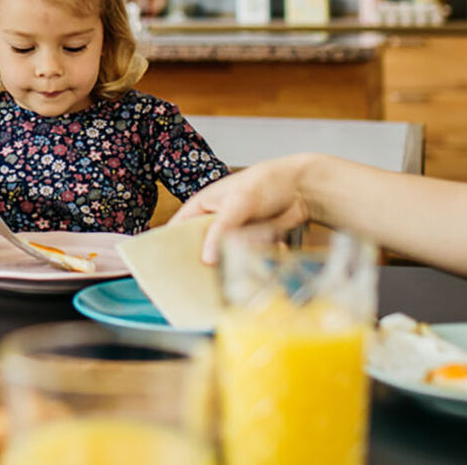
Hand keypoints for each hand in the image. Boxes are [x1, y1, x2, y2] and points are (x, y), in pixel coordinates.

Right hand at [172, 155, 312, 263]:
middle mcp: (213, 225)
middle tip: (199, 284)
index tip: (165, 270)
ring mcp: (232, 238)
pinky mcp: (250, 248)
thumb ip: (221, 229)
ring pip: (222, 261)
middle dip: (201, 266)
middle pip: (198, 251)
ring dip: (229, 266)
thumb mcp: (239, 202)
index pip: (176, 231)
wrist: (300, 190)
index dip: (168, 249)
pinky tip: (257, 266)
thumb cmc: (265, 182)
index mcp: (200, 208)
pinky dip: (250, 265)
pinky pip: (243, 263)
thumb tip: (207, 258)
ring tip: (231, 275)